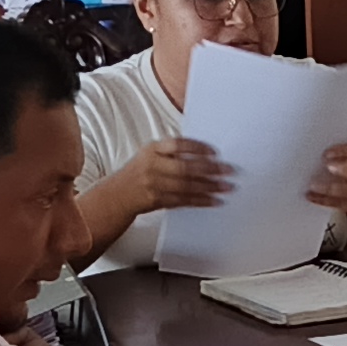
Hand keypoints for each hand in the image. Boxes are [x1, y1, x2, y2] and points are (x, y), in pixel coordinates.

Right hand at [106, 137, 232, 220]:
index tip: (215, 152)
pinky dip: (201, 201)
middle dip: (210, 169)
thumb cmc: (140, 171)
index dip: (197, 147)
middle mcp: (152, 166)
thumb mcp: (151, 154)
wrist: (118, 194)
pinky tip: (215, 200)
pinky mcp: (157, 201)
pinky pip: (183, 201)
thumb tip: (205, 154)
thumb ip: (172, 152)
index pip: (177, 145)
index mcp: (152, 150)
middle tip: (228, 171)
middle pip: (184, 167)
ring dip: (209, 187)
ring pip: (186, 186)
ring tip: (226, 187)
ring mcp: (154, 185)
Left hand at [302, 140, 346, 218]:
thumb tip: (318, 154)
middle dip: (345, 169)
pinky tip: (311, 197)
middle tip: (328, 167)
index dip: (343, 151)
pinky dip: (323, 200)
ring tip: (313, 186)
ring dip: (330, 188)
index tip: (327, 153)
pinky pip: (339, 203)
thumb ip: (342, 160)